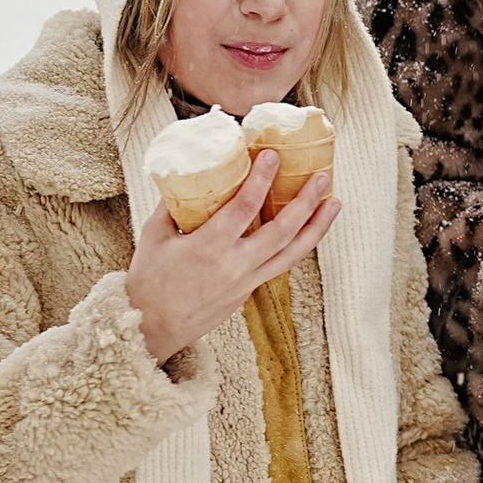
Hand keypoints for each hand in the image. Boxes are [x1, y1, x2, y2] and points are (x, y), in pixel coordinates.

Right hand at [126, 154, 337, 370]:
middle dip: (306, 201)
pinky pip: (282, 265)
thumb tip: (190, 172)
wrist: (151, 327)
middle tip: (322, 176)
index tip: (273, 155)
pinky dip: (300, 246)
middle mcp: (235, 265)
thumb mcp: (154, 234)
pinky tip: (310, 230)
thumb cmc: (148, 279)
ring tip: (334, 202)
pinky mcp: (249, 291)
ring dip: (317, 227)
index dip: (261, 179)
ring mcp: (246, 280)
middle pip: (282, 230)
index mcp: (209, 247)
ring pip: (292, 253)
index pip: (244, 207)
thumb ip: (173, 203)